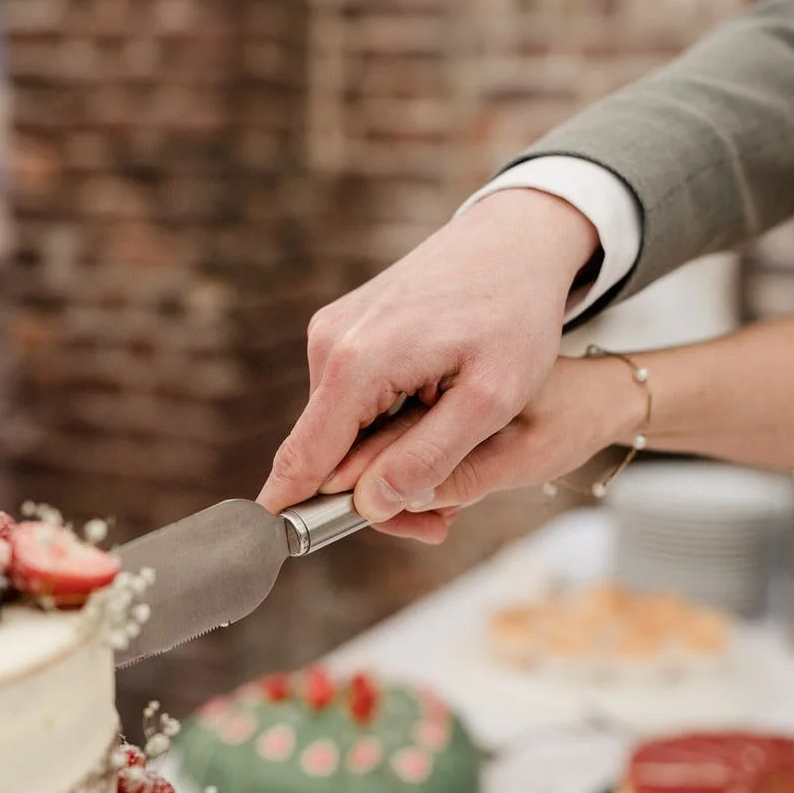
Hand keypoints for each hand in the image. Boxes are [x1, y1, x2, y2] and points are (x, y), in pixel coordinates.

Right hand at [257, 189, 599, 532]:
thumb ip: (430, 457)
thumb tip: (370, 505)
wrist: (516, 240)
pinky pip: (353, 400)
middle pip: (326, 453)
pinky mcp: (346, 330)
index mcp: (358, 362)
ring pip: (342, 430)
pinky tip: (437, 424)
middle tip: (442, 523)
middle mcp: (330, 343)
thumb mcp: (491, 399)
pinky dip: (388, 425)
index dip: (293, 514)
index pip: (302, 459)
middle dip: (376, 494)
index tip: (278, 552)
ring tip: (456, 468)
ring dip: (388, 460)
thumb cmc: (514, 314)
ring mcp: (334, 333)